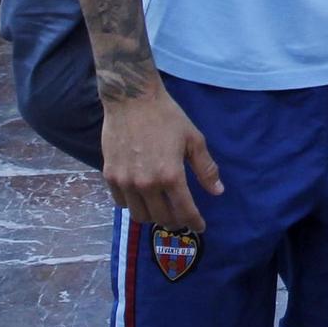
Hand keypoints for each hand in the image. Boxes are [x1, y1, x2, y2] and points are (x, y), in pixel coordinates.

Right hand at [100, 87, 223, 231]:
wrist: (131, 100)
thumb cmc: (167, 117)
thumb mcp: (194, 140)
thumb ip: (206, 168)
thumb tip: (218, 191)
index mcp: (170, 175)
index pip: (184, 211)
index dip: (194, 222)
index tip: (199, 226)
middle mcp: (146, 183)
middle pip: (161, 217)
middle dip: (175, 221)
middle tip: (182, 217)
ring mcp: (125, 181)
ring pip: (139, 215)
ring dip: (153, 216)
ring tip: (162, 210)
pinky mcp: (109, 176)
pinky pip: (121, 202)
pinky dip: (133, 205)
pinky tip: (142, 197)